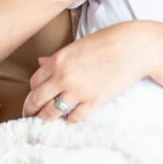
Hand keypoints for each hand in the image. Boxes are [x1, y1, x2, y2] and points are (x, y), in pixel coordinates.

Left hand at [24, 21, 152, 122]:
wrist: (133, 48)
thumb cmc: (105, 42)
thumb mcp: (76, 46)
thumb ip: (56, 57)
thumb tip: (40, 62)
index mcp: (57, 60)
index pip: (34, 82)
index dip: (33, 90)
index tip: (34, 96)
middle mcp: (63, 77)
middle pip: (37, 99)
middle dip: (31, 109)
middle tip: (30, 115)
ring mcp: (78, 92)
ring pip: (51, 112)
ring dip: (46, 118)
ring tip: (45, 121)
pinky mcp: (93, 102)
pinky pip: (74, 118)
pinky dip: (70, 119)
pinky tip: (69, 118)